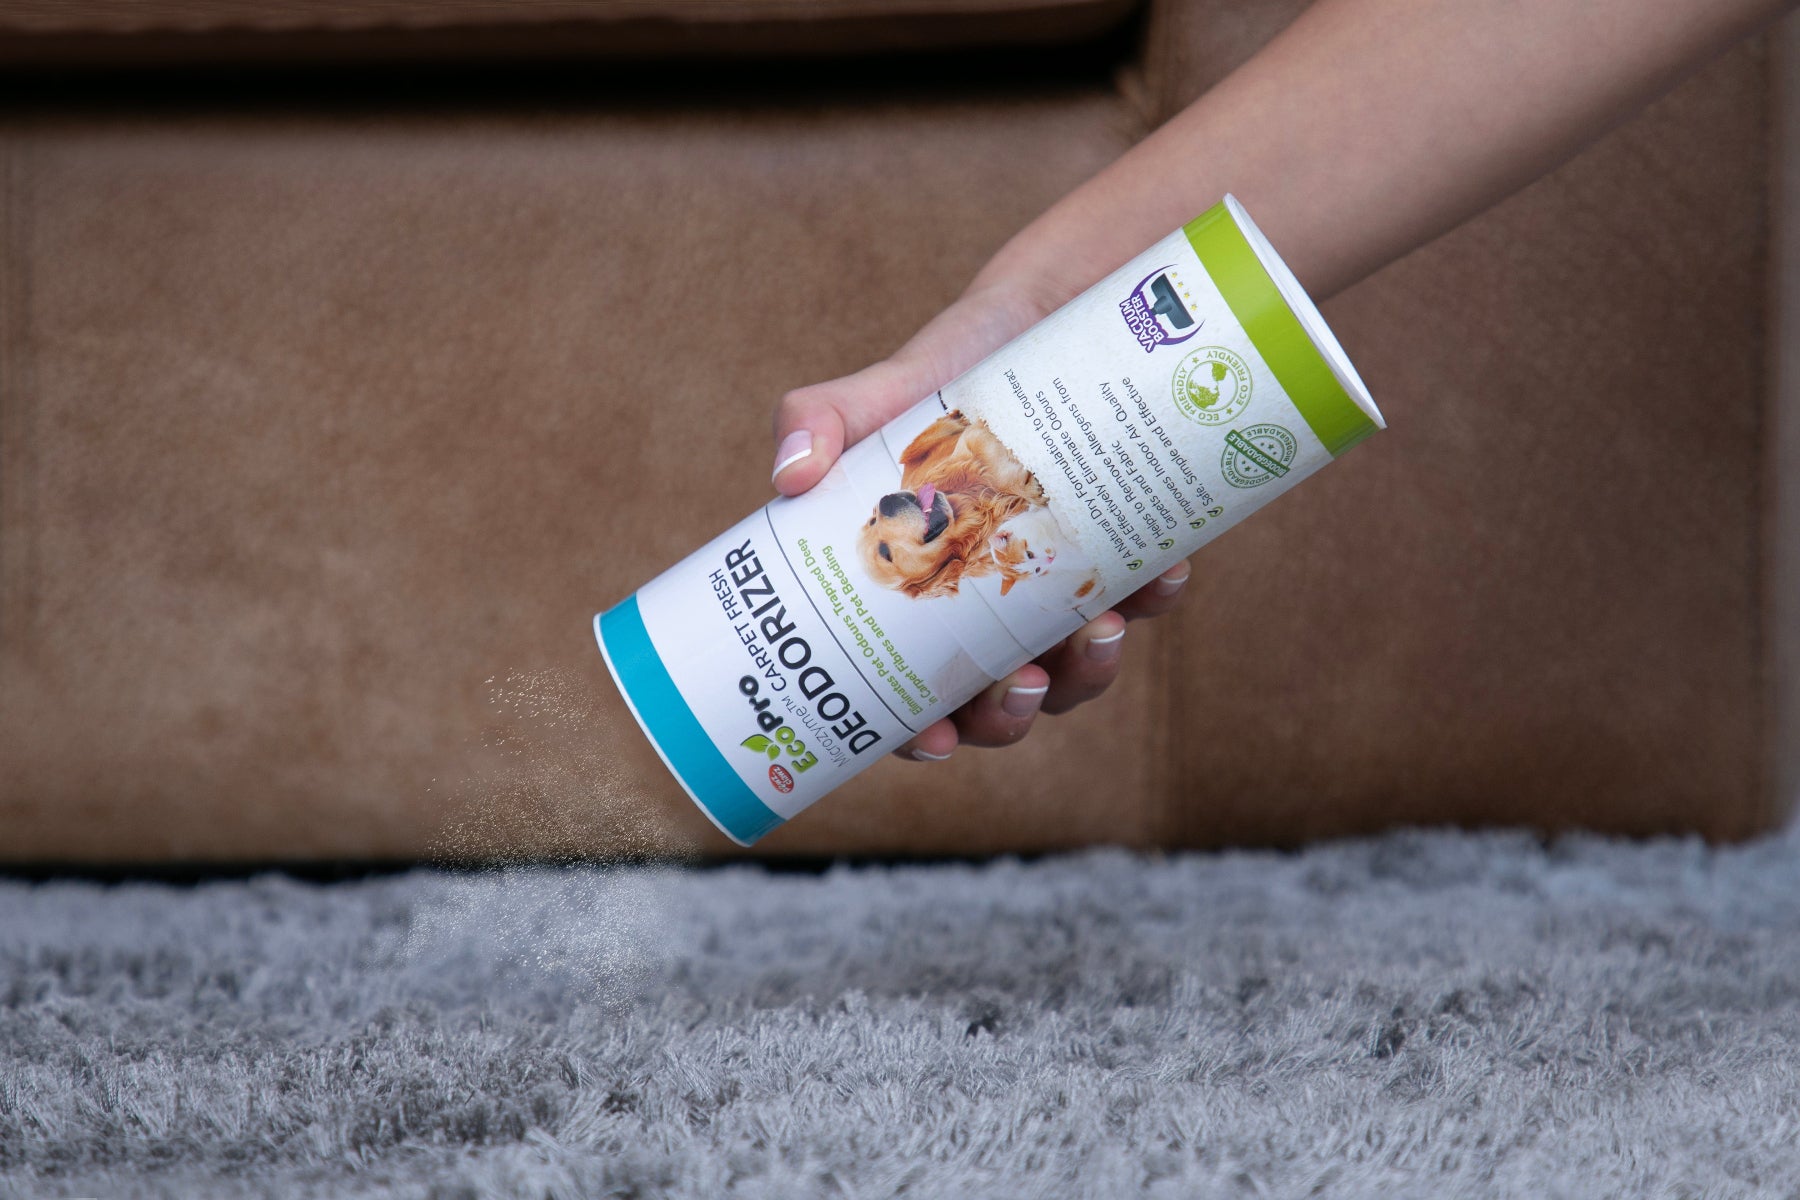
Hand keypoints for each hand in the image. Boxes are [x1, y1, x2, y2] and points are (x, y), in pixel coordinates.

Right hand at [769, 279, 1190, 761]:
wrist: (1046, 311)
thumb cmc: (950, 367)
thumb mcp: (884, 389)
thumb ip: (824, 417)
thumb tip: (790, 474)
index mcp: (920, 594)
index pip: (910, 691)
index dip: (921, 733)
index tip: (938, 740)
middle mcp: (989, 604)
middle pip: (998, 700)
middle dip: (1014, 715)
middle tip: (1025, 686)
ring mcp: (1060, 586)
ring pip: (1076, 669)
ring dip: (1090, 670)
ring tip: (1097, 628)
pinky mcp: (1126, 554)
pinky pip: (1145, 598)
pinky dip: (1156, 596)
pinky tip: (1162, 573)